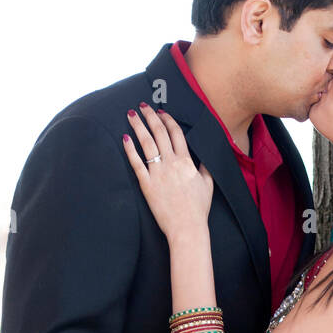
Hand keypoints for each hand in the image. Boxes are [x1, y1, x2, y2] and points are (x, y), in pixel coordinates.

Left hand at [122, 103, 212, 239]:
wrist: (187, 227)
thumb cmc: (198, 209)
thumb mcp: (208, 185)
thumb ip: (204, 168)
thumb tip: (203, 158)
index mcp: (186, 161)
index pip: (175, 133)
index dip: (167, 119)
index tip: (160, 111)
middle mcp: (171, 163)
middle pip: (159, 132)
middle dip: (150, 116)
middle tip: (142, 106)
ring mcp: (158, 173)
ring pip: (146, 143)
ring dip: (138, 125)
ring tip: (130, 114)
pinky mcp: (147, 184)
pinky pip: (136, 163)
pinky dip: (130, 149)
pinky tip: (125, 137)